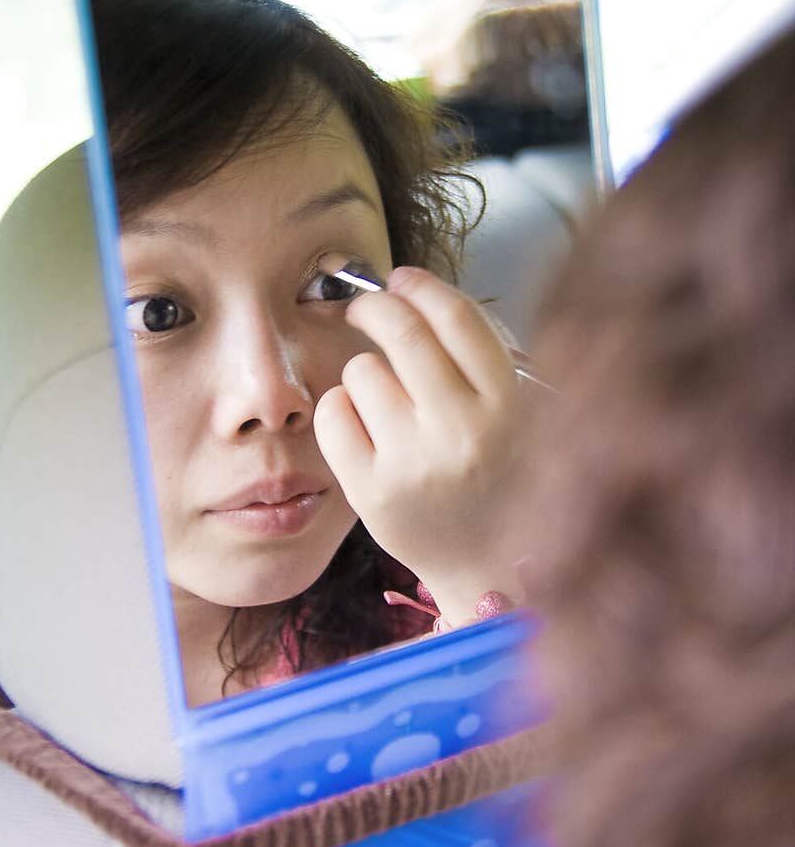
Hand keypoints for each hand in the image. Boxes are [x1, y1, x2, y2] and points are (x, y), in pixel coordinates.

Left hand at [313, 266, 518, 627]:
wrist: (488, 567)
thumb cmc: (495, 475)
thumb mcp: (513, 412)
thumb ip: (477, 355)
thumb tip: (413, 289)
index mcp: (507, 404)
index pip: (456, 317)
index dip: (421, 285)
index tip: (402, 279)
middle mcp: (463, 430)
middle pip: (401, 329)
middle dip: (374, 307)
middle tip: (365, 309)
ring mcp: (414, 463)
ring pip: (361, 370)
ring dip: (363, 371)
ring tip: (384, 401)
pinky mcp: (371, 492)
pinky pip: (333, 413)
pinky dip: (339, 408)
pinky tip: (361, 425)